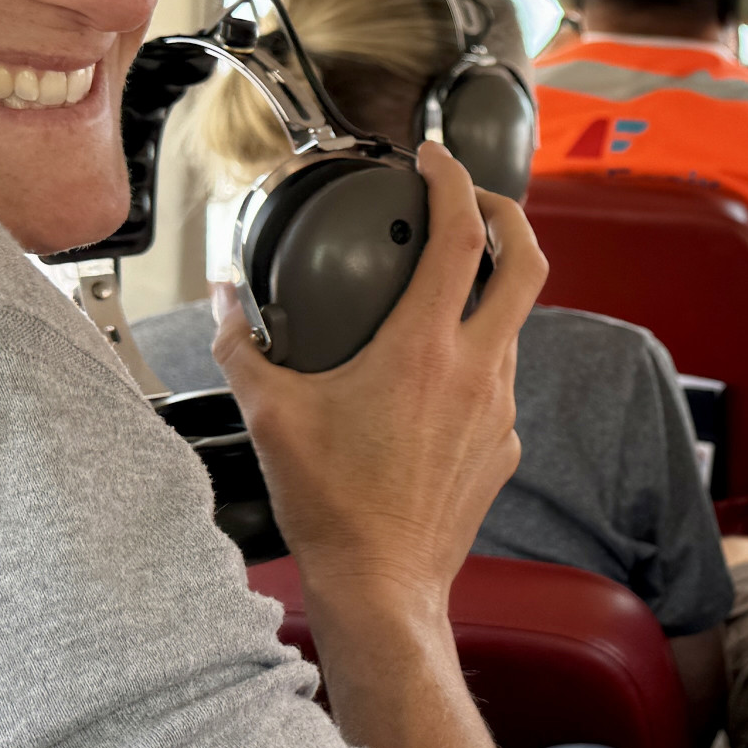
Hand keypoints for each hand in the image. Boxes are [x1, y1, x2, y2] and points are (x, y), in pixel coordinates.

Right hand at [212, 142, 545, 610]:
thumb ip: (240, 346)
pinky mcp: (502, 447)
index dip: (455, 182)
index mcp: (424, 348)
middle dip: (509, 216)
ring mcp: (498, 410)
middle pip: (526, 265)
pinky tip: (436, 372)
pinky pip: (500, 381)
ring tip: (450, 283)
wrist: (382, 586)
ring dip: (491, 290)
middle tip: (477, 200)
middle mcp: (477, 371)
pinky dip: (478, 355)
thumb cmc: (333, 507)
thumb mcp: (270, 414)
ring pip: (515, 325)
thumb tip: (220, 303)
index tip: (436, 161)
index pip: (462, 236)